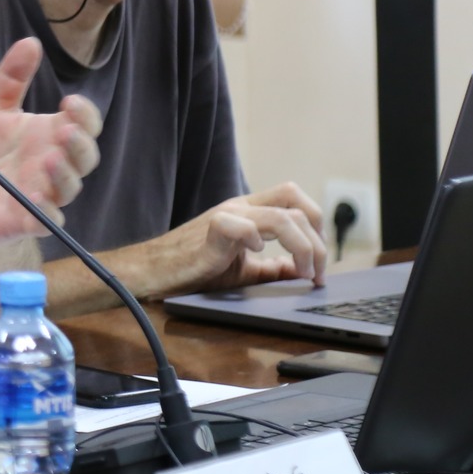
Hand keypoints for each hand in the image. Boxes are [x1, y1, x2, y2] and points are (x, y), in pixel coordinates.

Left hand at [0, 38, 101, 242]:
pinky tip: (35, 198)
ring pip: (69, 188)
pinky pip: (45, 220)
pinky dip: (45, 212)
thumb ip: (10, 78)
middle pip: (85, 157)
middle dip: (80, 143)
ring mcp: (43, 194)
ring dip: (64, 174)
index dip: (84, 114)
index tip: (69, 101)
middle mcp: (53, 166)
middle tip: (65, 128)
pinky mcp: (25, 221)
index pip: (84, 124)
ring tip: (49, 157)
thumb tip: (30, 41)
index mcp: (49, 136)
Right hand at [146, 184, 328, 294]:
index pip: (294, 199)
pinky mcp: (211, 232)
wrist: (154, 270)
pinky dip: (256, 239)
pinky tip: (256, 255)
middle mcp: (240, 207)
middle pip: (296, 205)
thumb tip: (299, 272)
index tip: (318, 262)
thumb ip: (271, 268)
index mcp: (249, 212)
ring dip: (303, 248)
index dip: (316, 227)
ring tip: (302, 274)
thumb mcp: (243, 269)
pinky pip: (241, 225)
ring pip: (281, 217)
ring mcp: (226, 216)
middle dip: (318, 243)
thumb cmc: (193, 267)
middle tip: (316, 274)